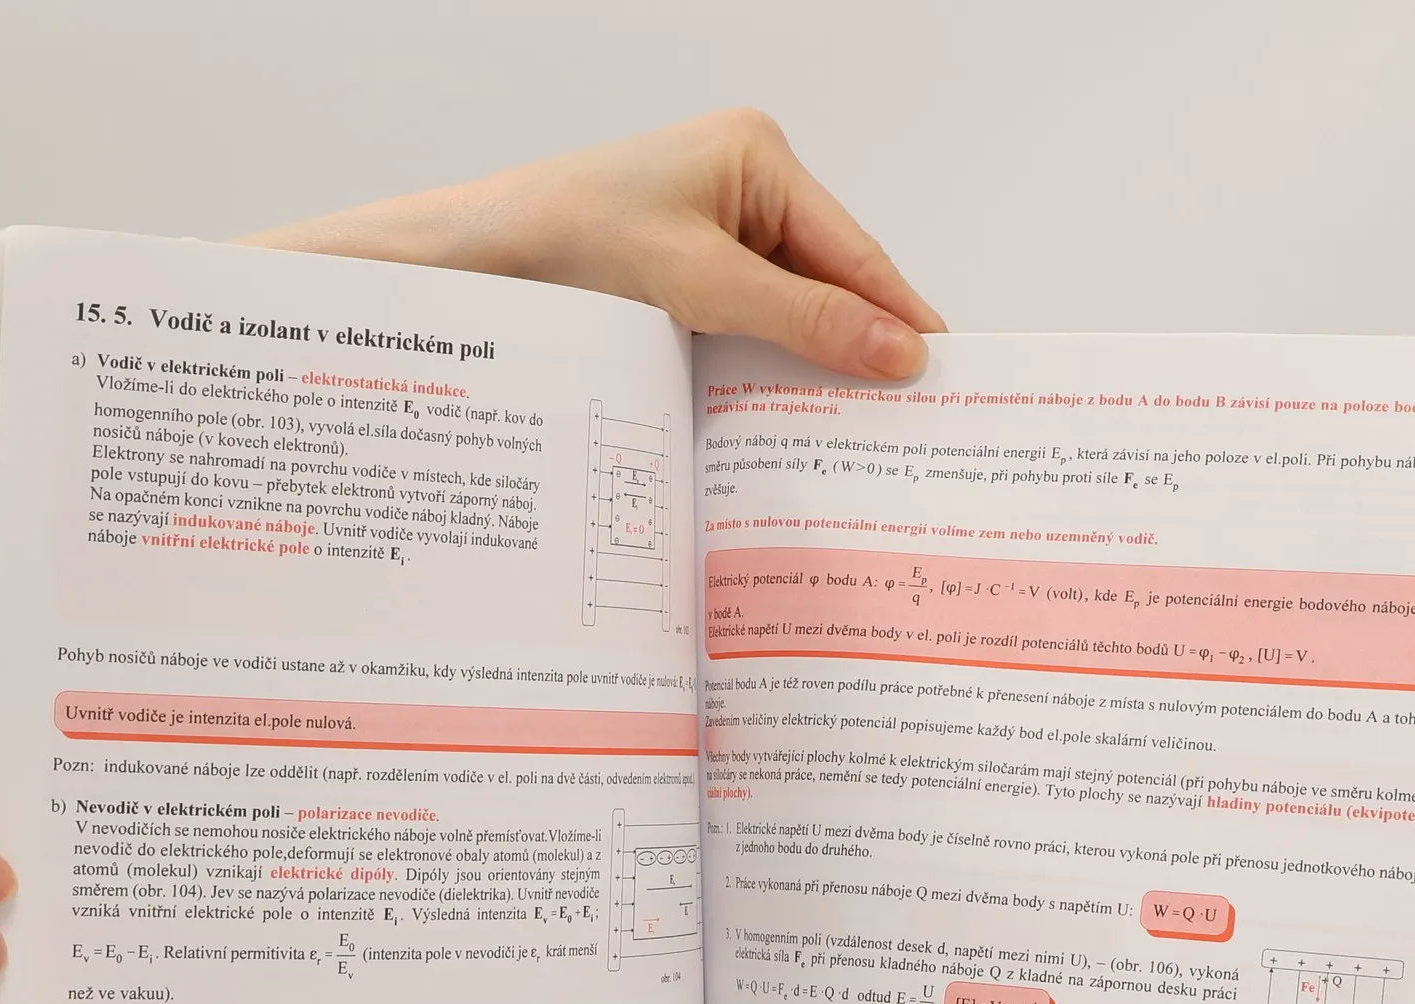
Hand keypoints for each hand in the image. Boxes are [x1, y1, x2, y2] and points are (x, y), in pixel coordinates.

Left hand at [246, 110, 944, 380]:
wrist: (466, 266)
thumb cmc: (564, 245)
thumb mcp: (697, 283)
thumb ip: (802, 320)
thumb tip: (899, 351)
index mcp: (757, 158)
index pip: (855, 252)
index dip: (902, 317)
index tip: (948, 376)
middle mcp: (742, 188)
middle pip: (829, 284)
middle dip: (861, 349)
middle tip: (911, 423)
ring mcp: (711, 234)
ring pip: (789, 314)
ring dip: (812, 370)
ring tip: (858, 433)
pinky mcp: (682, 279)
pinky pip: (748, 329)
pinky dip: (766, 372)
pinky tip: (784, 418)